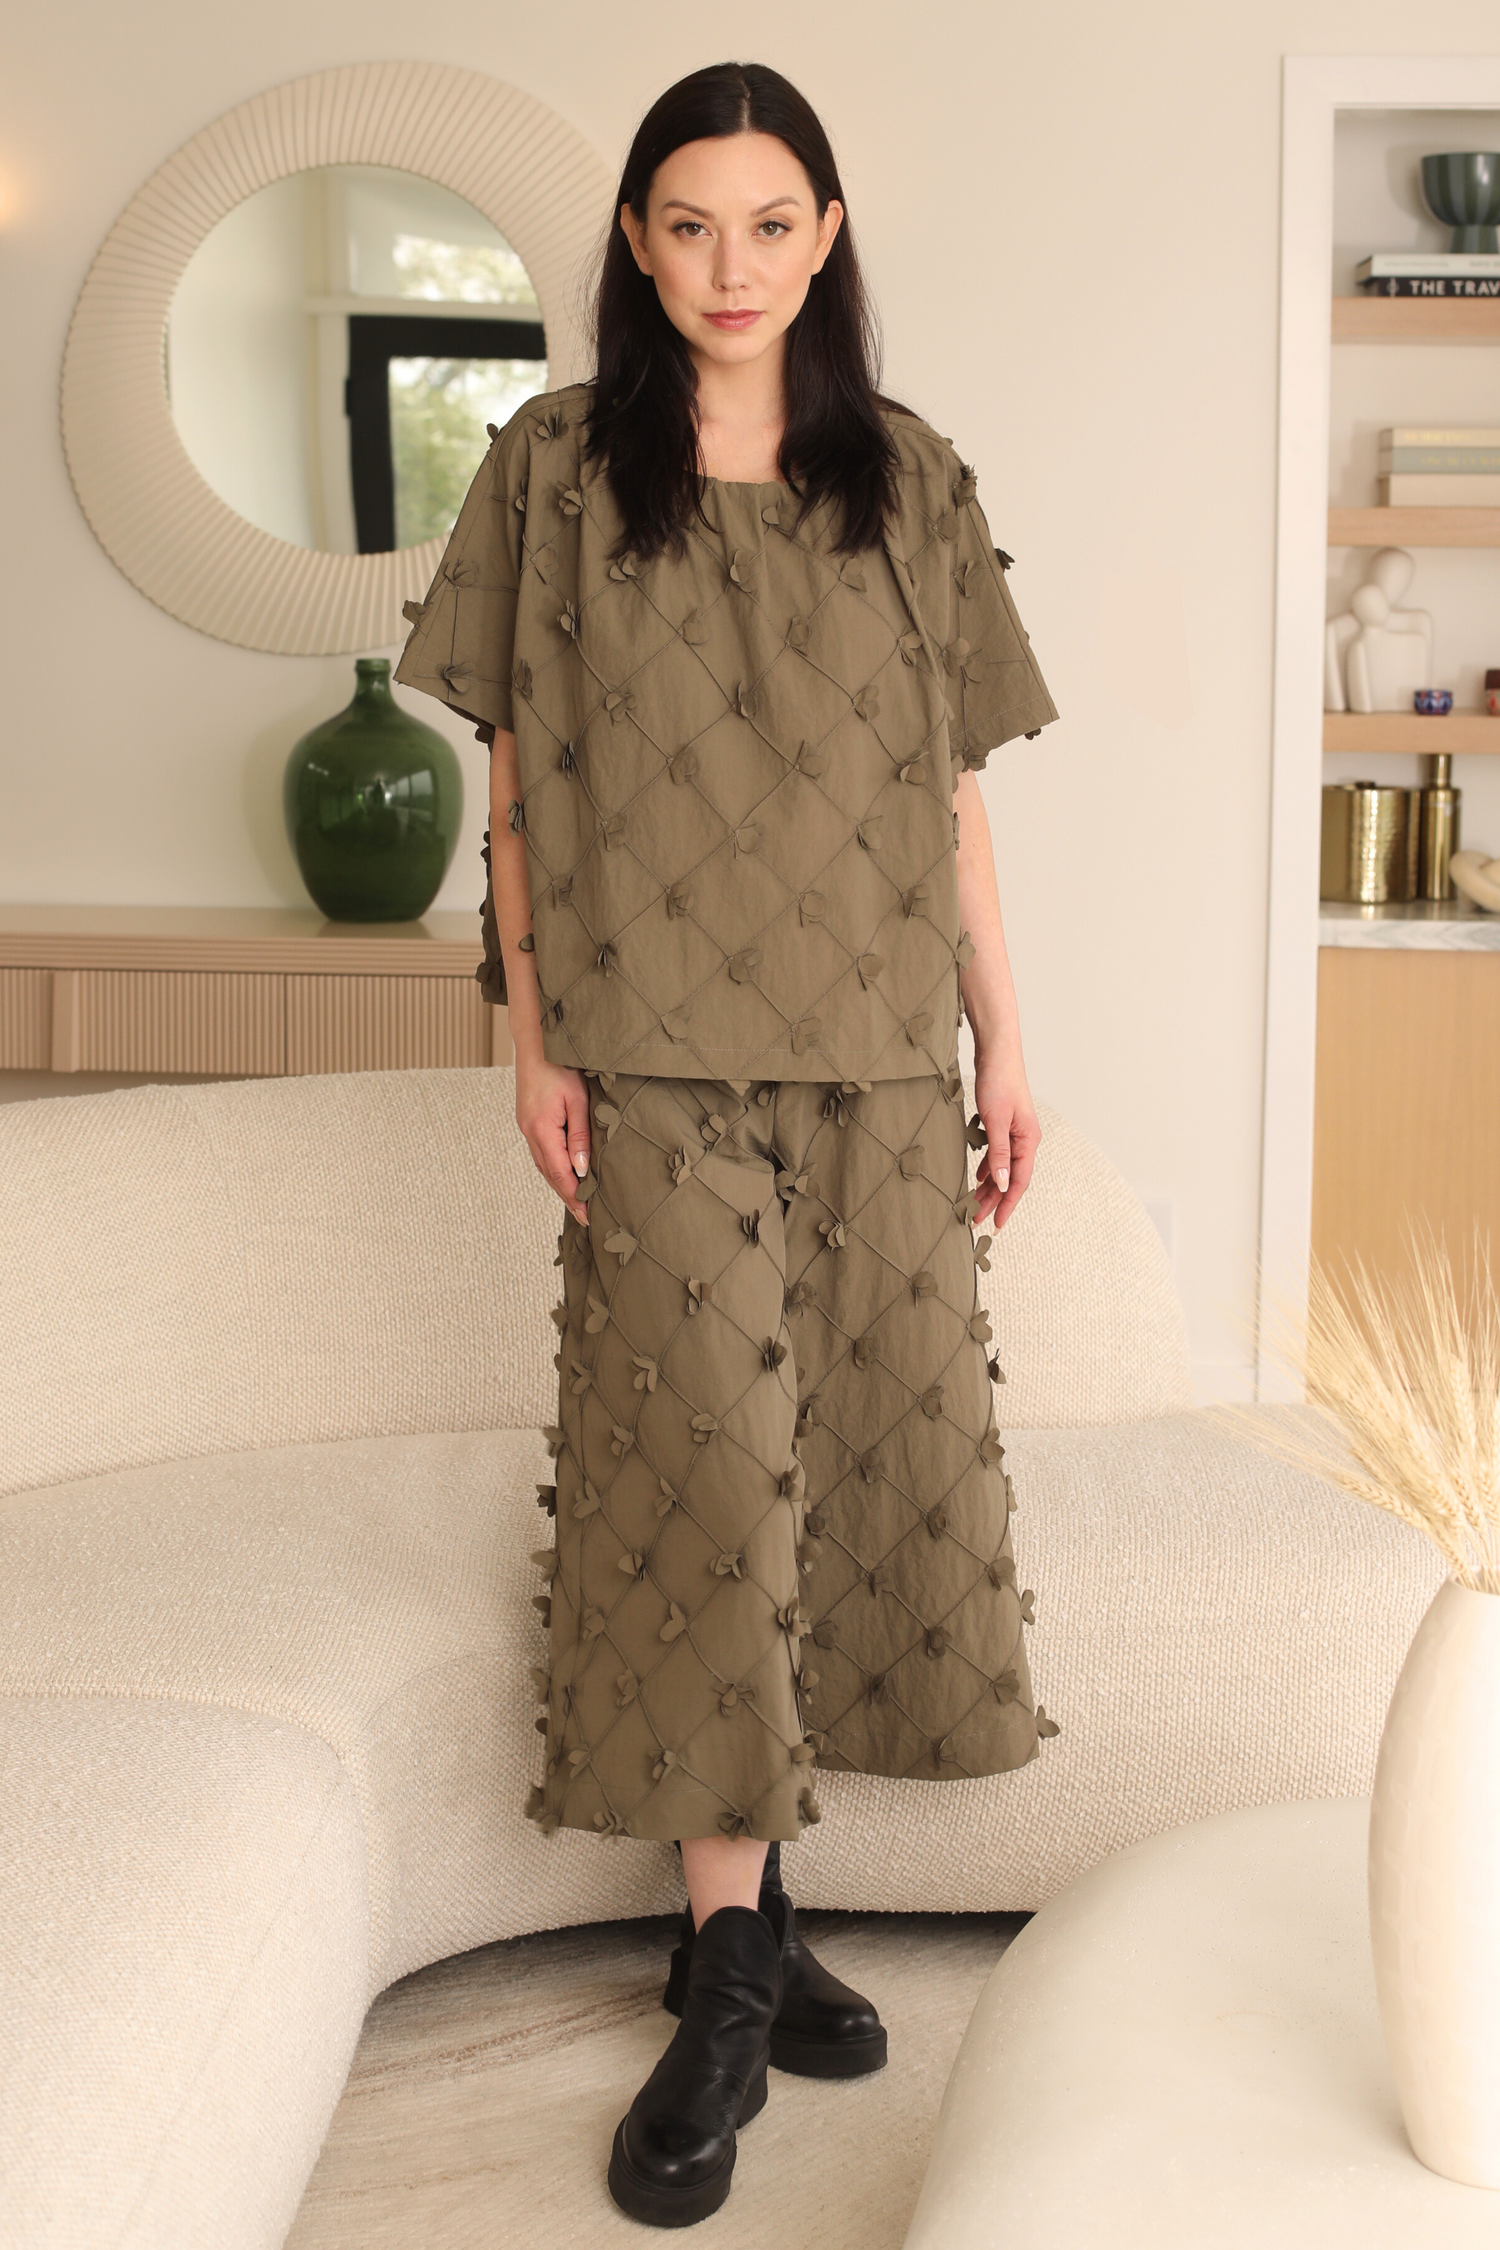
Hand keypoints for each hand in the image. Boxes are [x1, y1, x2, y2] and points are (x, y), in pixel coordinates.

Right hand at [516, 1055, 591, 1224]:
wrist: (536, 1041)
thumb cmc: (560, 1065)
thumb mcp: (578, 1099)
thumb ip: (580, 1136)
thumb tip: (582, 1169)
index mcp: (541, 1128)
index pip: (559, 1173)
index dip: (573, 1196)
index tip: (587, 1215)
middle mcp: (529, 1131)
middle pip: (549, 1173)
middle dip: (567, 1196)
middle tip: (585, 1217)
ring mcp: (526, 1126)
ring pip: (543, 1164)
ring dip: (560, 1183)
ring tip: (578, 1201)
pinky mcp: (528, 1120)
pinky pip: (541, 1151)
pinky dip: (553, 1166)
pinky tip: (565, 1172)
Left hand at [971, 1053, 1039, 1232]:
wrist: (997, 1052)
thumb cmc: (999, 1081)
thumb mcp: (995, 1120)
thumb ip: (998, 1154)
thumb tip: (1000, 1183)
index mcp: (1028, 1141)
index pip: (1019, 1182)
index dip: (1007, 1205)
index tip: (996, 1224)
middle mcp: (1025, 1140)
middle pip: (1010, 1179)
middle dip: (994, 1201)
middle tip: (976, 1220)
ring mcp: (1015, 1132)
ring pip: (1003, 1168)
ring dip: (989, 1187)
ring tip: (974, 1204)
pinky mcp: (1004, 1125)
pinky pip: (997, 1155)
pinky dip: (987, 1169)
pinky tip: (977, 1178)